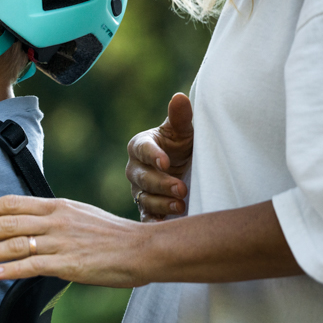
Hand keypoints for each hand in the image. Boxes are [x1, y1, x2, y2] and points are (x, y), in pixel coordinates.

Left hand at [0, 195, 144, 287]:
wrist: (142, 248)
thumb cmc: (110, 234)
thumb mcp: (78, 215)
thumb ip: (51, 217)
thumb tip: (25, 224)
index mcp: (55, 205)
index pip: (11, 202)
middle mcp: (54, 220)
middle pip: (5, 222)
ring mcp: (60, 241)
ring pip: (14, 244)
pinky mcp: (69, 263)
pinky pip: (33, 266)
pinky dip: (11, 270)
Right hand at [127, 93, 193, 221]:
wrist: (188, 168)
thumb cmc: (183, 146)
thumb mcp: (185, 132)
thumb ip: (180, 117)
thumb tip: (179, 98)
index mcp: (141, 146)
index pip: (142, 149)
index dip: (153, 155)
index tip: (167, 161)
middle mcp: (135, 168)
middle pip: (142, 177)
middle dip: (161, 183)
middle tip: (181, 188)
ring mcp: (139, 190)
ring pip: (144, 198)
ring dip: (161, 203)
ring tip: (180, 205)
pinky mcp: (146, 208)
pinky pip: (145, 216)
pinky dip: (153, 221)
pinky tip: (165, 225)